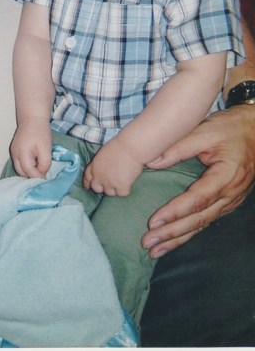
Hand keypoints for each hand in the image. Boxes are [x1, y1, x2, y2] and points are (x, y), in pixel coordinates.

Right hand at [10, 119, 51, 176]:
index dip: (38, 176)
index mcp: (22, 152)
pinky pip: (19, 163)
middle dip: (32, 175)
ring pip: (20, 169)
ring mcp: (13, 152)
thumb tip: (42, 174)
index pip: (28, 171)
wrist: (32, 117)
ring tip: (39, 166)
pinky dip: (27, 166)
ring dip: (29, 171)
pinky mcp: (14, 151)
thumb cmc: (40, 131)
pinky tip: (35, 162)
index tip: (47, 177)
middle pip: (22, 172)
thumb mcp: (46, 148)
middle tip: (43, 172)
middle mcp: (14, 154)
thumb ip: (45, 163)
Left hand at [83, 136, 142, 195]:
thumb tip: (103, 171)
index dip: (87, 183)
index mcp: (94, 166)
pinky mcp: (121, 187)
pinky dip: (126, 189)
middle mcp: (99, 176)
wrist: (130, 147)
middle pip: (97, 188)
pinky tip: (129, 181)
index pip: (87, 177)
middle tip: (110, 183)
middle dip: (102, 187)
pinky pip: (122, 193)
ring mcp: (109, 183)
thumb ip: (100, 164)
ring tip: (122, 179)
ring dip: (114, 188)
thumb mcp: (103, 153)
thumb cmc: (119, 146)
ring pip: (110, 193)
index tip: (87, 187)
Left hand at [142, 106, 254, 257]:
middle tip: (148, 243)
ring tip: (155, 251)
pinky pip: (206, 220)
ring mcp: (230, 201)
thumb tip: (150, 162)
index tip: (154, 222)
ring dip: (178, 239)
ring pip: (202, 224)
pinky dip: (188, 232)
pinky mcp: (227, 202)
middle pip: (198, 219)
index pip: (197, 200)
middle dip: (172, 234)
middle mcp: (229, 194)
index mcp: (225, 176)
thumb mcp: (204, 131)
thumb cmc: (230, 128)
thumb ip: (178, 147)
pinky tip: (173, 241)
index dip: (175, 212)